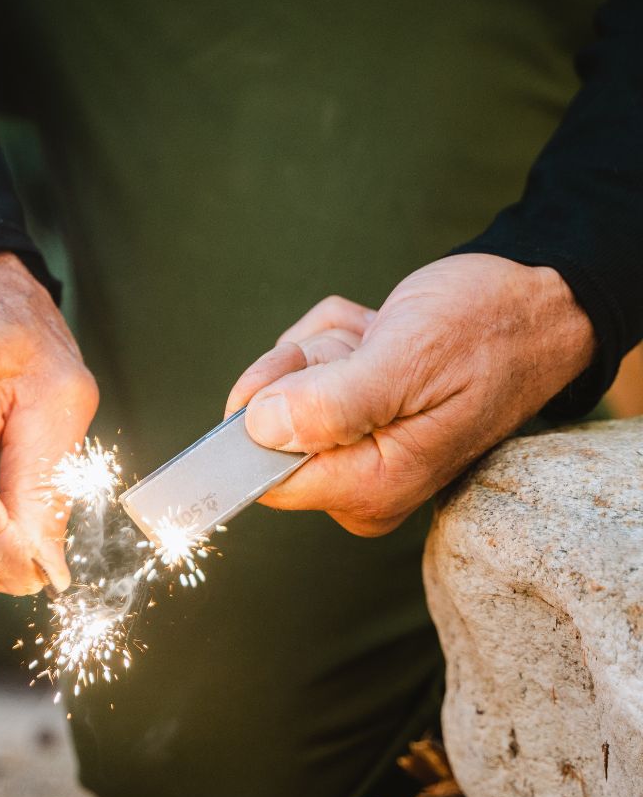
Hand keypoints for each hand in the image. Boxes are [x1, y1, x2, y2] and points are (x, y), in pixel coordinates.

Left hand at [226, 254, 594, 534]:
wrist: (535, 308)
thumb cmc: (488, 330)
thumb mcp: (409, 359)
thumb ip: (332, 405)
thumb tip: (261, 430)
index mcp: (373, 488)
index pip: (263, 478)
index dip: (262, 414)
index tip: (299, 371)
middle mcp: (361, 486)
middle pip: (269, 427)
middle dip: (311, 365)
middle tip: (369, 346)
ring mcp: (357, 457)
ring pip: (286, 390)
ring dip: (328, 346)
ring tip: (384, 338)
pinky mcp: (354, 428)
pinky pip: (304, 375)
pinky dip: (336, 341)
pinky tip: (381, 336)